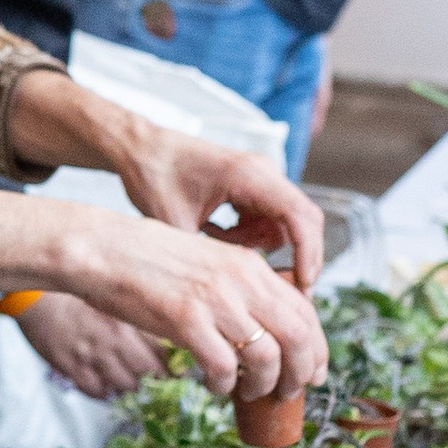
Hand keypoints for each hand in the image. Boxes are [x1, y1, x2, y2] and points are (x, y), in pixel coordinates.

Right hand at [0, 195, 327, 401]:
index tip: (312, 372)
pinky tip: (213, 385)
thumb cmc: (150, 261)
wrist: (104, 250)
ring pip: (267, 356)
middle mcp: (240, 280)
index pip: (305, 311)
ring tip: (248, 392)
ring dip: (264, 385)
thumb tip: (265, 326)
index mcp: (249, 265)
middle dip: (300, 374)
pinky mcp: (185, 319)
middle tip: (288, 393)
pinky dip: (223, 384)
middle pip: (298, 336)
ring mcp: (214, 300)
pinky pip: (222, 366)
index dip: (316, 349)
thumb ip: (239, 287)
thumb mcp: (208, 263)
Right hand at [17, 292, 163, 400]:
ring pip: (127, 387)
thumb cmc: (76, 294)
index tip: (177, 370)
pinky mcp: (73, 369)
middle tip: (156, 381)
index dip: (175, 364)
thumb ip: (141, 318)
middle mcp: (116, 339)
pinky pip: (98, 393)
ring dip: (130, 387)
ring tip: (127, 378)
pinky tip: (103, 381)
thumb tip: (169, 338)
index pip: (166, 351)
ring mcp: (94, 356)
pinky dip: (104, 391)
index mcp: (130, 319)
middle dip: (157, 381)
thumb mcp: (114, 299)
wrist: (34, 297)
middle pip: (151, 374)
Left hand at [111, 124, 326, 287]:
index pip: (299, 216)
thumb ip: (207, 259)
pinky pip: (266, 218)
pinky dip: (247, 234)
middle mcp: (262, 172)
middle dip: (294, 257)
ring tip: (214, 239)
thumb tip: (226, 299)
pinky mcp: (252, 185)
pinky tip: (214, 231)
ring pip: (282, 224)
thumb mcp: (175, 224)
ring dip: (258, 243)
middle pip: (301, 221)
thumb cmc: (153, 175)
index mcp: (249, 175)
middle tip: (279, 291)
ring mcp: (260, 177)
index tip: (303, 286)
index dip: (307, 255)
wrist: (140, 149)